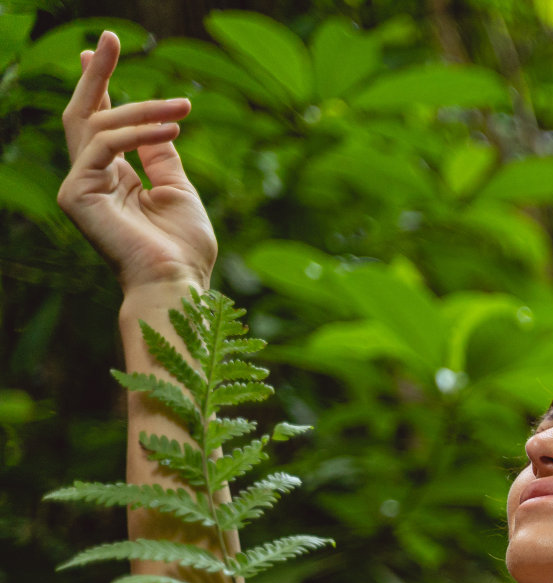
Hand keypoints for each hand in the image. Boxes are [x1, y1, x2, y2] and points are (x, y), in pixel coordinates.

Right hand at [57, 30, 217, 291]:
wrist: (177, 282)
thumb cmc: (183, 249)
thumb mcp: (178, 191)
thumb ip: (161, 156)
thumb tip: (159, 126)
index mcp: (112, 179)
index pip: (99, 124)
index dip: (100, 87)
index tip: (105, 50)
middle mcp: (90, 179)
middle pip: (83, 114)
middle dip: (96, 74)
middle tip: (109, 36)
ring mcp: (79, 186)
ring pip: (99, 125)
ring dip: (143, 108)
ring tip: (182, 105)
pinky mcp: (77, 194)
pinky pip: (105, 145)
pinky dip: (138, 131)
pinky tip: (171, 126)